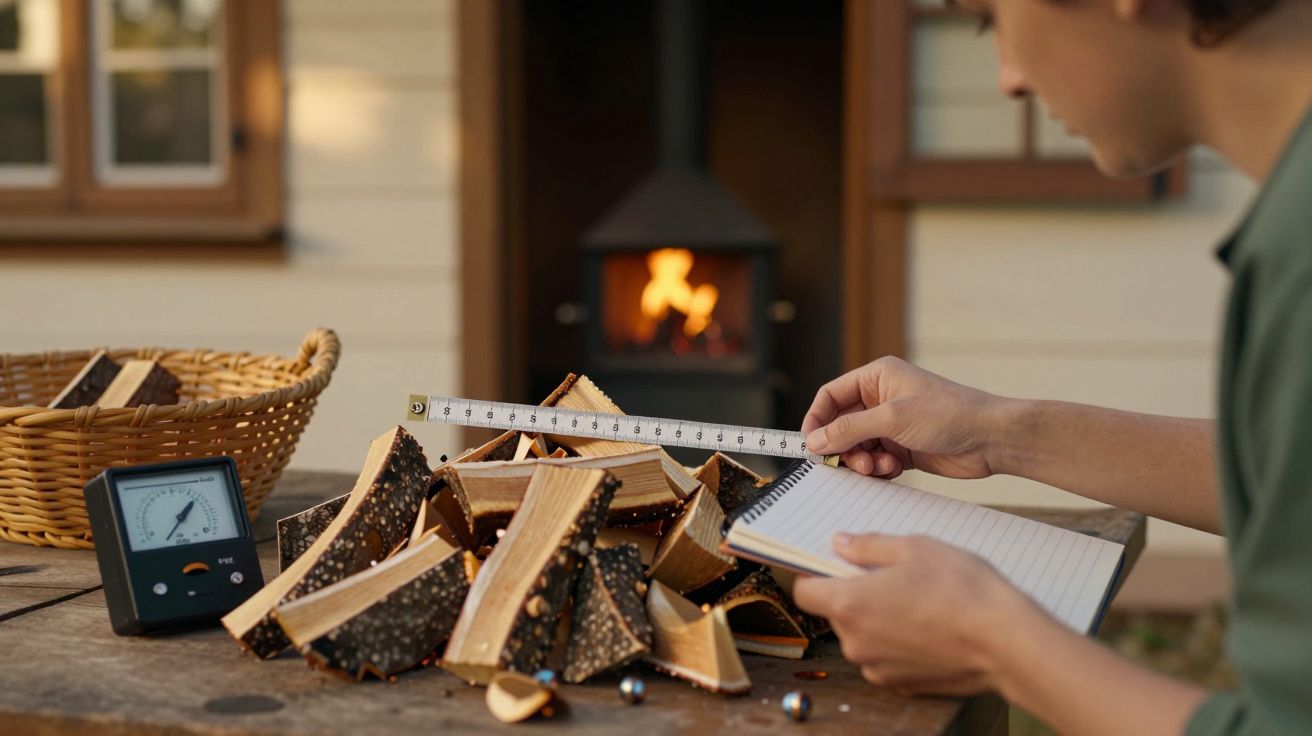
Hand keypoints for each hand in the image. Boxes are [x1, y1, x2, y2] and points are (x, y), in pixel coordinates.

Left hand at [792, 533, 1040, 696]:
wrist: (1007, 643)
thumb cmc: (963, 592)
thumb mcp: (913, 548)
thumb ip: (868, 546)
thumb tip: (842, 544)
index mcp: (849, 605)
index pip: (805, 592)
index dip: (814, 575)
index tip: (830, 565)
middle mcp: (856, 643)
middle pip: (837, 613)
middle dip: (855, 594)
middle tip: (891, 576)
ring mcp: (878, 669)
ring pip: (863, 637)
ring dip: (879, 619)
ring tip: (918, 600)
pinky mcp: (902, 685)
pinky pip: (887, 657)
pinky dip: (899, 642)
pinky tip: (928, 625)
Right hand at [802, 356, 1006, 479]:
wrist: (990, 438)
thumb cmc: (948, 414)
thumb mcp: (892, 419)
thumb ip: (849, 430)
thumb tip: (815, 442)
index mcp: (877, 378)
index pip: (831, 396)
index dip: (817, 419)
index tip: (811, 444)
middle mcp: (881, 399)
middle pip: (841, 426)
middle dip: (843, 447)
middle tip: (850, 463)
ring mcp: (892, 425)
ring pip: (856, 447)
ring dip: (861, 461)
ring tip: (879, 467)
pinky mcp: (902, 448)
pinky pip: (874, 461)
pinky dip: (877, 469)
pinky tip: (893, 469)